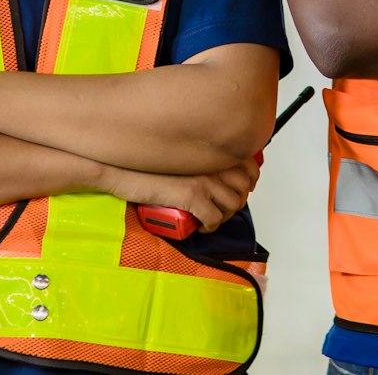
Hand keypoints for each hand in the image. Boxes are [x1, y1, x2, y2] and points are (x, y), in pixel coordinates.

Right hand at [100, 158, 260, 232]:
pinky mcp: (192, 196)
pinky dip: (210, 227)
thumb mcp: (182, 157)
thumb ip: (201, 160)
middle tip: (221, 210)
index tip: (242, 190)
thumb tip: (216, 175)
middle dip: (236, 202)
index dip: (250, 181)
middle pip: (243, 187)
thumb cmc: (148, 165)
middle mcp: (213, 162)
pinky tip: (200, 227)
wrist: (126, 170)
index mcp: (212, 151)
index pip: (249, 164)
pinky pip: (214, 218)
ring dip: (224, 216)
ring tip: (210, 219)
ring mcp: (204, 178)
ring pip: (232, 205)